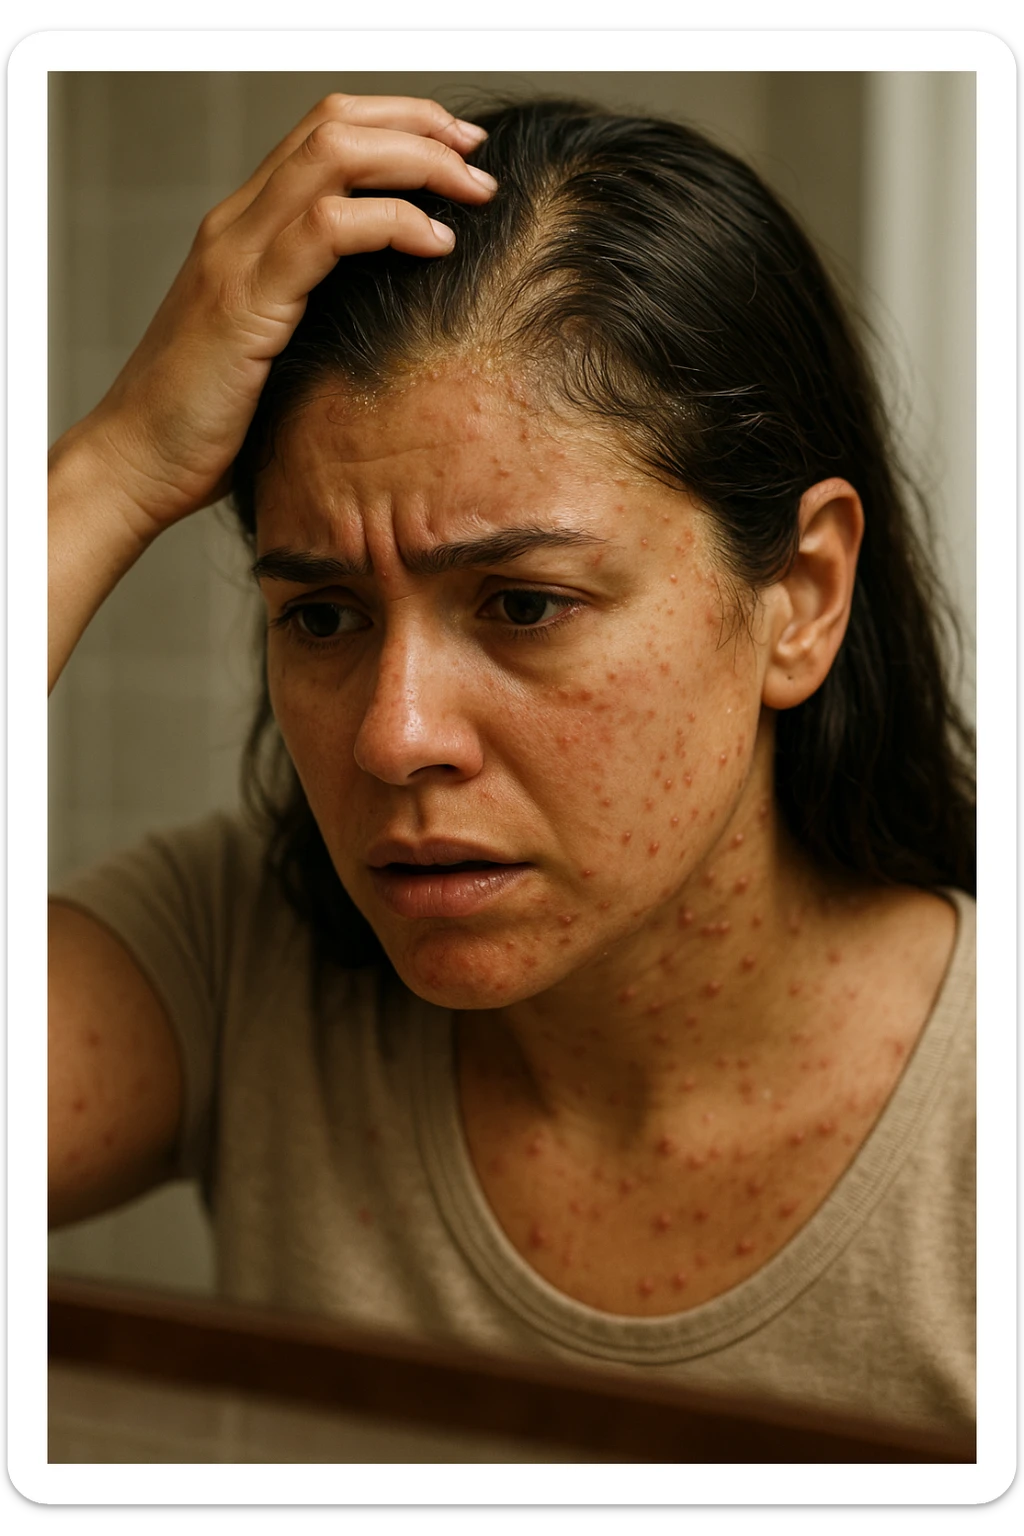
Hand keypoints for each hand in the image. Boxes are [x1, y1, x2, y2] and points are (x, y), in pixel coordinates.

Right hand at [72, 93, 494, 540]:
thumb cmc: (206, 423)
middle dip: (419, 127)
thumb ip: (316, 315)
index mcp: (244, 229)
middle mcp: (237, 224)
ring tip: (471, 193)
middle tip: (478, 157)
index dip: (397, 125)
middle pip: (335, 124)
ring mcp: (237, 255)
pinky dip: (393, 223)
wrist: (136, 463)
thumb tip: (391, 319)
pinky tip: (436, 244)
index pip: (322, 134)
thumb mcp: (272, 352)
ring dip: (417, 163)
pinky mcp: (246, 300)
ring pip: (335, 156)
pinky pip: (328, 228)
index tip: (457, 154)